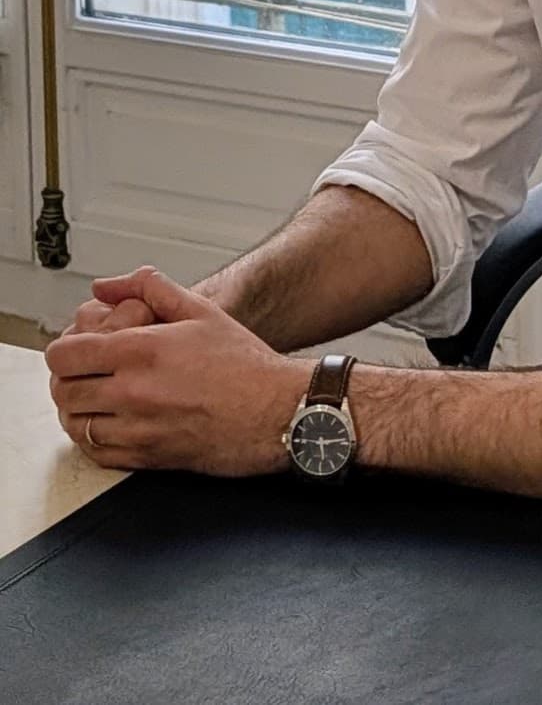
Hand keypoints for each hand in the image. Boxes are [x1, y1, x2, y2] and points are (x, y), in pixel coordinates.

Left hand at [45, 269, 310, 475]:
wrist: (274, 411)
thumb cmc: (243, 364)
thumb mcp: (199, 310)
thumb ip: (148, 288)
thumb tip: (108, 286)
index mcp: (141, 351)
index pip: (66, 355)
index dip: (62, 350)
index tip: (72, 349)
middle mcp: (133, 393)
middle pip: (64, 391)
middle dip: (66, 378)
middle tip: (81, 372)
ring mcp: (137, 430)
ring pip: (75, 425)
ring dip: (75, 410)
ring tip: (92, 397)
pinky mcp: (146, 459)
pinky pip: (96, 453)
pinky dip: (91, 438)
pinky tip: (107, 424)